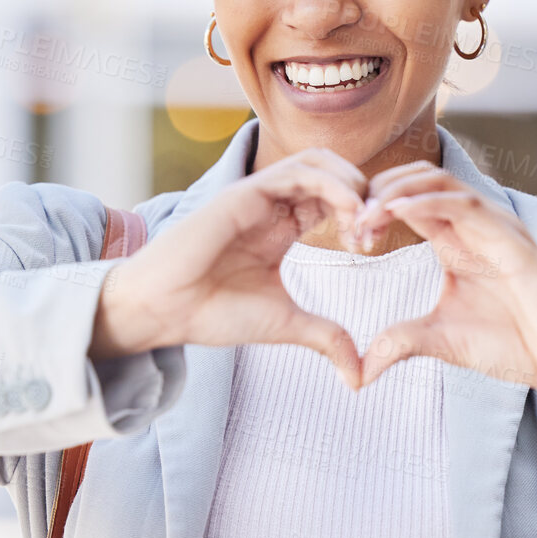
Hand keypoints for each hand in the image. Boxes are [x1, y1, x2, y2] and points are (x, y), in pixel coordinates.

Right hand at [89, 149, 369, 388]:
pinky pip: (299, 171)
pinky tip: (348, 214)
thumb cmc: (213, 313)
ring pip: (319, 161)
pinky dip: (333, 185)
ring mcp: (258, 195)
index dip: (361, 215)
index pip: (334, 198)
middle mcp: (272, 204)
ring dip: (351, 183)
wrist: (165, 311)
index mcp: (282, 226)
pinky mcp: (245, 192)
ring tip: (362, 221)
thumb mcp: (286, 324)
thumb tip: (360, 377)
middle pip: (333, 170)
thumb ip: (326, 338)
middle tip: (372, 232)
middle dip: (364, 195)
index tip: (370, 247)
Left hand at [351, 161, 536, 516]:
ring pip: (440, 182)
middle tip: (351, 219)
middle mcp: (475, 225)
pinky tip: (397, 210)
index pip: (408, 202)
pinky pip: (466, 205)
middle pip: (420, 180)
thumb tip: (358, 372)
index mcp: (456, 240)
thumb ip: (399, 343)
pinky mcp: (511, 238)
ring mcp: (495, 226)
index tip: (348, 234)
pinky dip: (428, 202)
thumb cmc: (512, 345)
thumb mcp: (439, 341)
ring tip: (366, 211)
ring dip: (398, 191)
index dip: (374, 209)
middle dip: (380, 192)